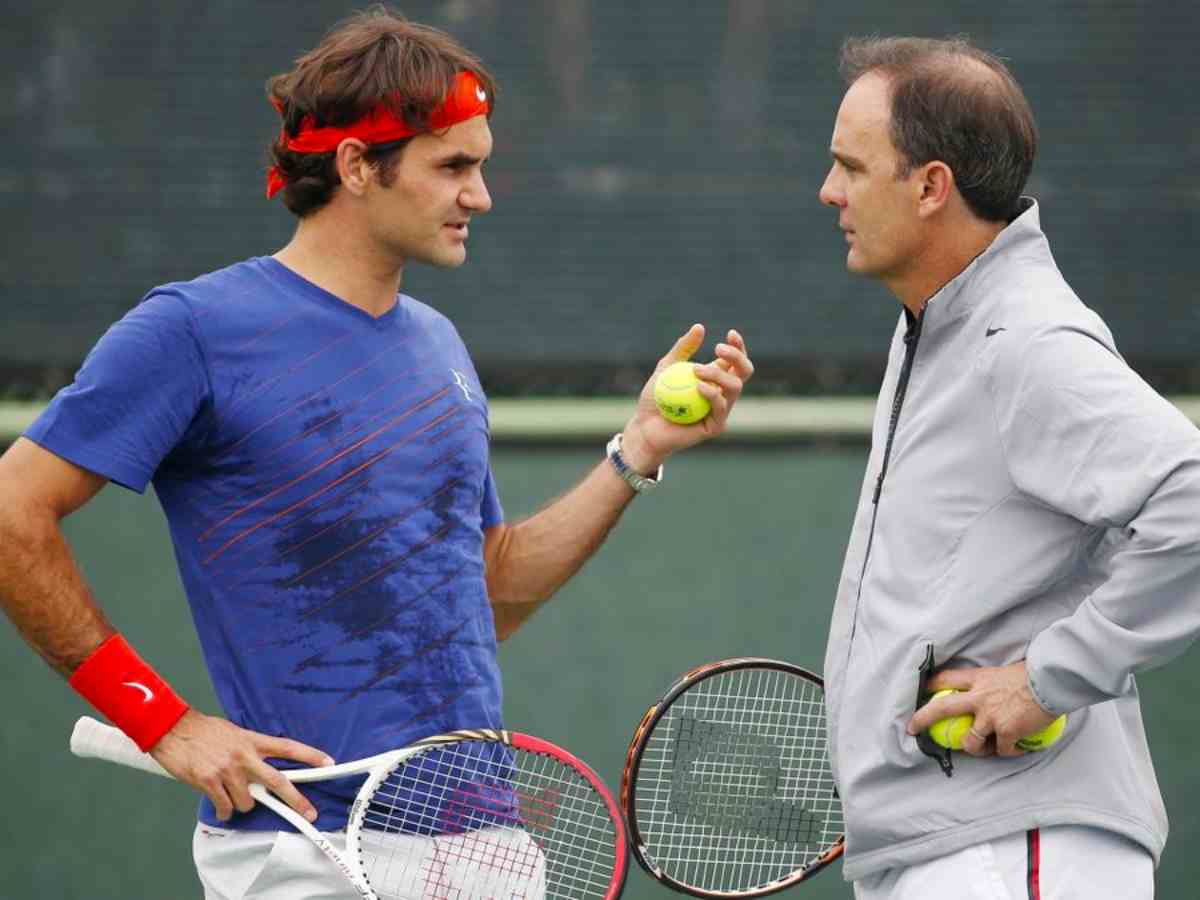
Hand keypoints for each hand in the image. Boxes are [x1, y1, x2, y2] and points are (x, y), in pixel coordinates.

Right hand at [150, 709, 333, 821]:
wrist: (173, 728)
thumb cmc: (203, 730)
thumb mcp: (234, 733)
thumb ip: (250, 749)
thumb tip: (261, 766)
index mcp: (252, 740)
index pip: (288, 747)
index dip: (310, 756)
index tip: (328, 763)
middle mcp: (244, 756)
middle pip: (277, 781)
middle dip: (296, 799)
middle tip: (310, 813)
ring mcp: (227, 770)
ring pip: (247, 801)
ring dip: (242, 804)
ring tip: (232, 795)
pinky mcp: (209, 782)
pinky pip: (226, 807)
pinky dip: (225, 811)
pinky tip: (221, 806)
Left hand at [619, 324, 753, 472]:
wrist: (644, 427)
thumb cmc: (655, 397)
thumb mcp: (666, 367)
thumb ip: (683, 348)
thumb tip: (700, 327)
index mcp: (715, 378)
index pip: (735, 360)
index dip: (738, 347)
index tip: (731, 334)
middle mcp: (722, 393)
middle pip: (744, 372)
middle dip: (737, 356)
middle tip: (717, 348)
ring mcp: (721, 410)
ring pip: (734, 387)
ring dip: (718, 374)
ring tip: (696, 370)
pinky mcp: (715, 426)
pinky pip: (720, 407)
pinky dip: (711, 394)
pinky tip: (698, 386)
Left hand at [906, 661, 1058, 756]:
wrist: (1052, 681)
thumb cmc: (1034, 673)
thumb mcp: (1004, 671)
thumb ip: (993, 681)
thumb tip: (995, 684)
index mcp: (978, 679)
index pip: (946, 679)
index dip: (930, 685)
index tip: (921, 691)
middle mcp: (979, 698)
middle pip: (941, 708)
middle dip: (922, 719)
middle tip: (912, 729)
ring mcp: (990, 716)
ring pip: (970, 741)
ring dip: (974, 749)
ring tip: (984, 749)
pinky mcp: (1006, 732)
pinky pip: (1002, 750)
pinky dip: (1009, 752)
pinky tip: (1018, 749)